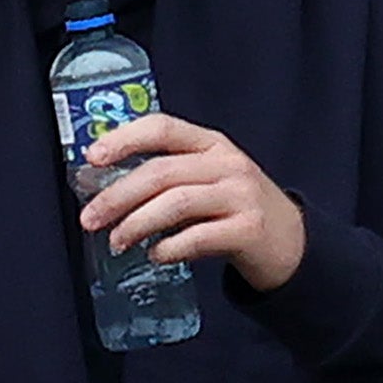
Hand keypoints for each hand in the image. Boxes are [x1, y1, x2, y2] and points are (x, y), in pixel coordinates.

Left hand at [80, 113, 306, 291]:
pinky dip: (169, 247)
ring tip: (117, 242)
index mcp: (211, 144)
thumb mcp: (207, 178)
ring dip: (137, 224)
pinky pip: (198, 236)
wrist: (292, 243)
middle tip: (90, 218)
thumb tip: (102, 189)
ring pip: (176, 203)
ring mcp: (241, 195)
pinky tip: (155, 255)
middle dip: (117, 196)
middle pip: (161, 172)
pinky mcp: (250, 229)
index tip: (92, 158)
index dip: (124, 139)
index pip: (162, 127)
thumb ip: (166, 176)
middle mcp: (228, 163)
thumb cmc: (235, 208)